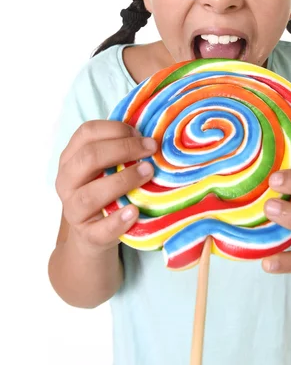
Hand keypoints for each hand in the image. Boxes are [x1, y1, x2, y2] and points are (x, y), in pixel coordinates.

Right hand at [55, 120, 156, 253]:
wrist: (93, 234)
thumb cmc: (105, 189)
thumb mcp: (105, 167)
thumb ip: (119, 150)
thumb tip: (149, 137)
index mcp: (70, 158)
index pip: (86, 133)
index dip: (115, 129)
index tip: (140, 134)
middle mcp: (67, 181)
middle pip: (89, 157)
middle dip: (123, 149)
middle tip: (150, 149)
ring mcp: (73, 209)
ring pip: (91, 194)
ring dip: (123, 180)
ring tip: (148, 173)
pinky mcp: (87, 235)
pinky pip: (100, 229)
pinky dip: (118, 220)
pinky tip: (134, 211)